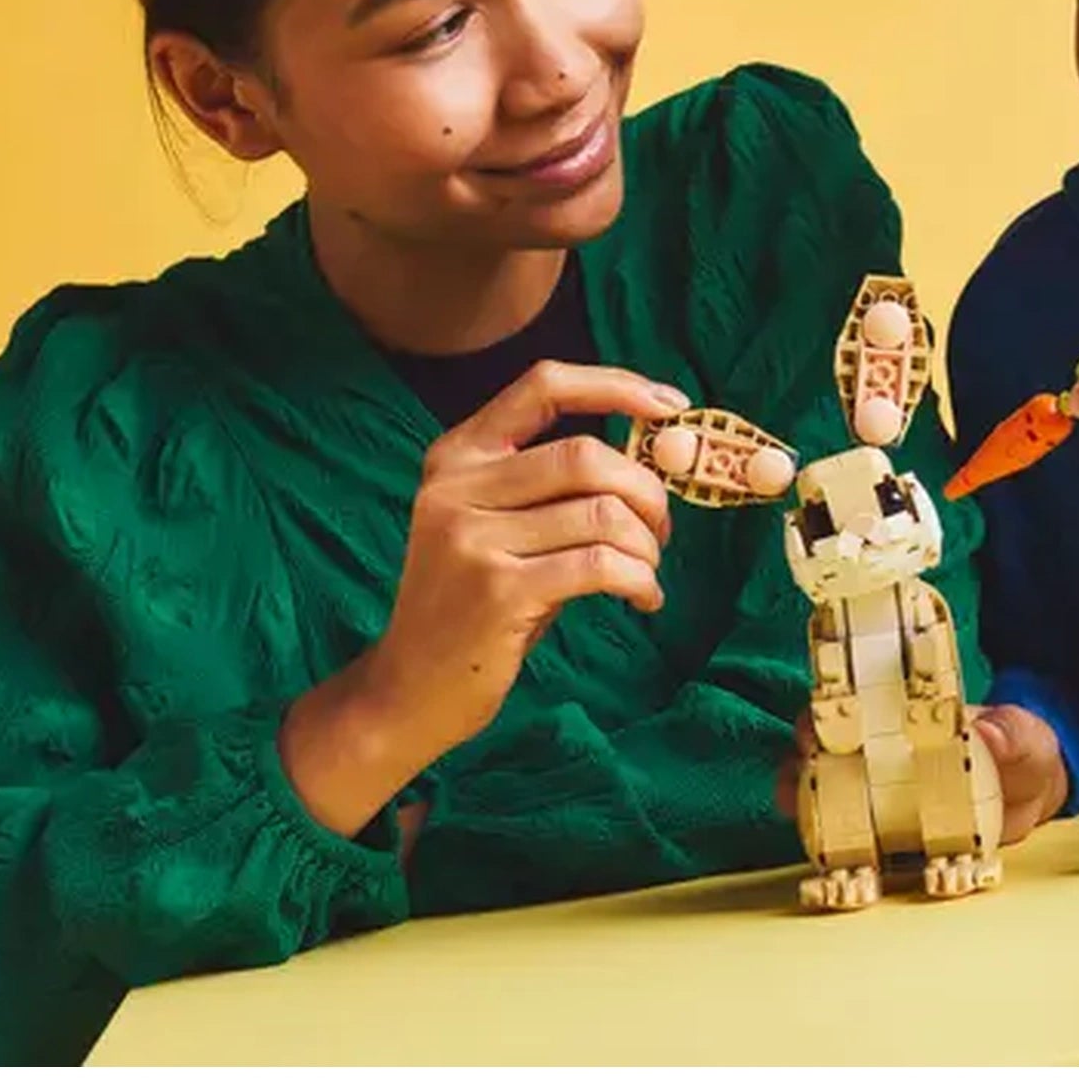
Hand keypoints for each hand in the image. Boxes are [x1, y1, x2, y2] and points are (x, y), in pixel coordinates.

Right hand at [280, 361, 687, 834]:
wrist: (406, 691)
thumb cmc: (471, 606)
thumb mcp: (493, 528)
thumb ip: (552, 487)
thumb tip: (655, 457)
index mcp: (456, 455)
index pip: (544, 386)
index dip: (616, 386)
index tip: (672, 405)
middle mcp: (456, 487)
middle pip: (586, 455)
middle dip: (647, 490)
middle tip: (661, 531)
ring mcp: (472, 539)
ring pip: (602, 514)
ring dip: (646, 546)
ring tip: (646, 572)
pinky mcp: (498, 592)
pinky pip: (601, 565)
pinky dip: (640, 580)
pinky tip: (643, 599)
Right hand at [771, 702, 1068, 846]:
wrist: (1033, 798)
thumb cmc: (1023, 752)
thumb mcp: (1026, 736)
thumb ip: (1011, 732)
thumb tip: (985, 730)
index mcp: (908, 719)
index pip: (850, 709)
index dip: (821, 716)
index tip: (812, 728)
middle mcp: (885, 757)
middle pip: (824, 757)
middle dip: (801, 766)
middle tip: (800, 780)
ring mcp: (886, 801)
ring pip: (829, 803)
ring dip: (809, 812)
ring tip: (804, 825)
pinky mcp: (896, 841)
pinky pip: (859, 849)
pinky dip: (841, 857)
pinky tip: (834, 868)